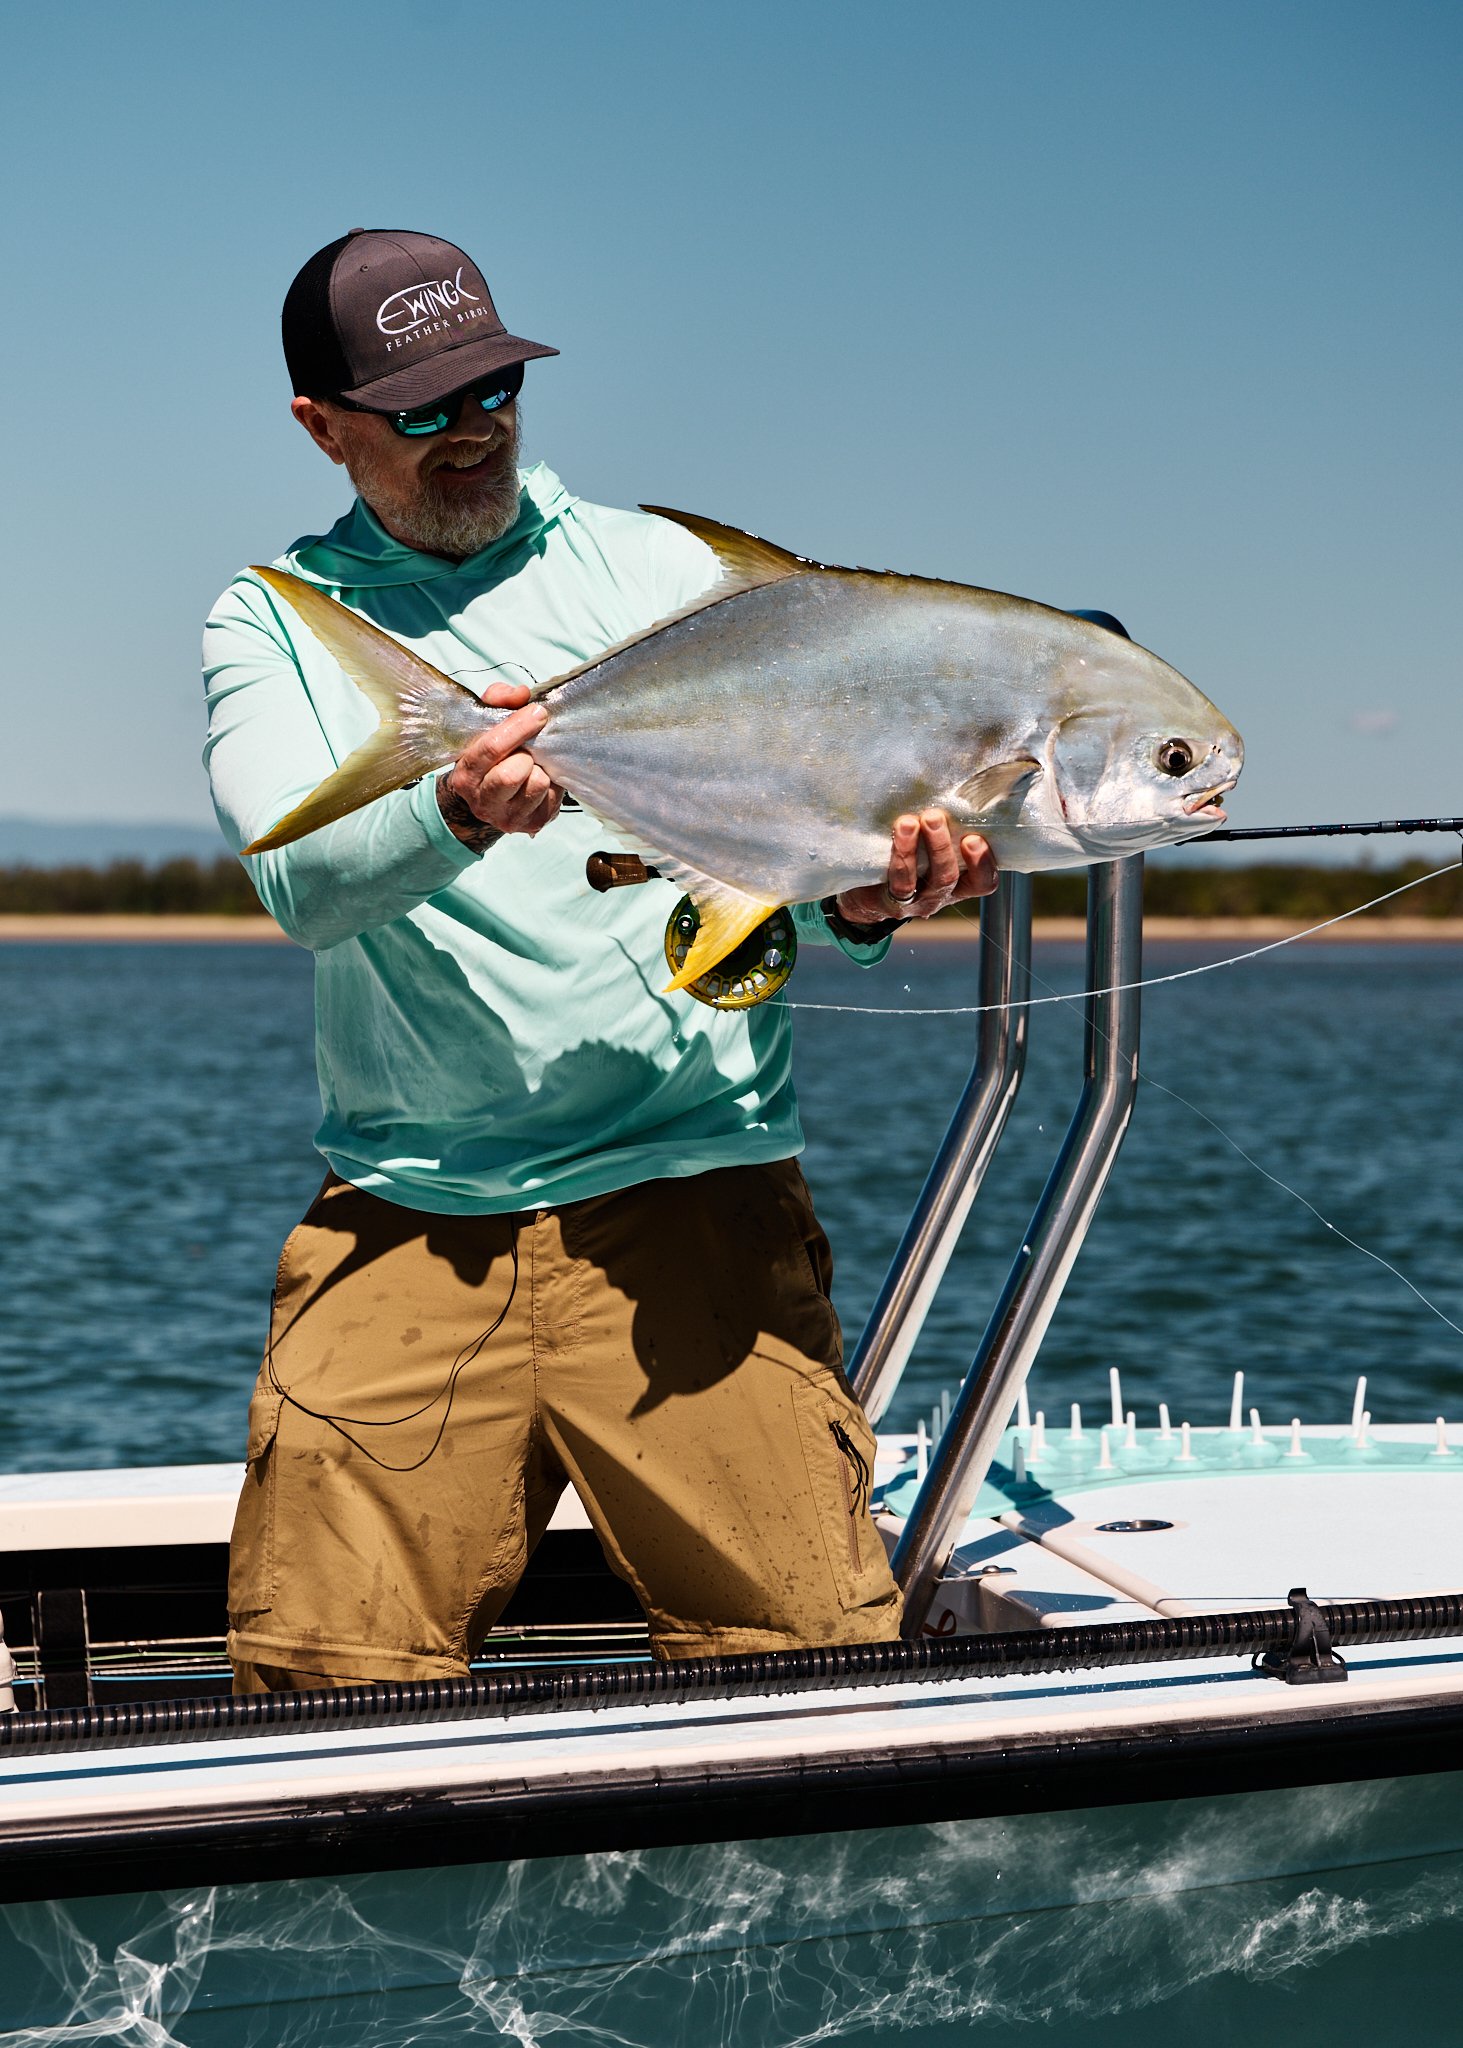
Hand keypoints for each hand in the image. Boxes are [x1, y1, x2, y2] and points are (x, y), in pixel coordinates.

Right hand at [437, 682, 563, 845]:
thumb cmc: (490, 756)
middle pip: (511, 774)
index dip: (516, 728)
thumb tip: (521, 693)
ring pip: (536, 784)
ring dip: (540, 768)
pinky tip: (540, 777)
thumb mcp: (485, 725)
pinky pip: (553, 796)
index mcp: (465, 776)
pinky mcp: (534, 824)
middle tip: (529, 748)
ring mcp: (509, 818)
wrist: (489, 798)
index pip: (490, 749)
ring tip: (532, 764)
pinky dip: (551, 781)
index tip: (536, 713)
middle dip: (526, 754)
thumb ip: (498, 701)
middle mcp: (483, 802)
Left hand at [835, 811, 997, 925]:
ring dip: (915, 849)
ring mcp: (917, 901)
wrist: (869, 890)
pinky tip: (896, 833)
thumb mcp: (932, 845)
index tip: (974, 838)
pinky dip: (899, 856)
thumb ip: (948, 827)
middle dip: (942, 846)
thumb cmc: (911, 856)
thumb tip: (959, 780)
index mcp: (960, 882)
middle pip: (949, 877)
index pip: (984, 881)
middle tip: (933, 817)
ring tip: (909, 822)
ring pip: (923, 881)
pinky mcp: (893, 902)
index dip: (984, 863)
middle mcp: (941, 895)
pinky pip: (899, 883)